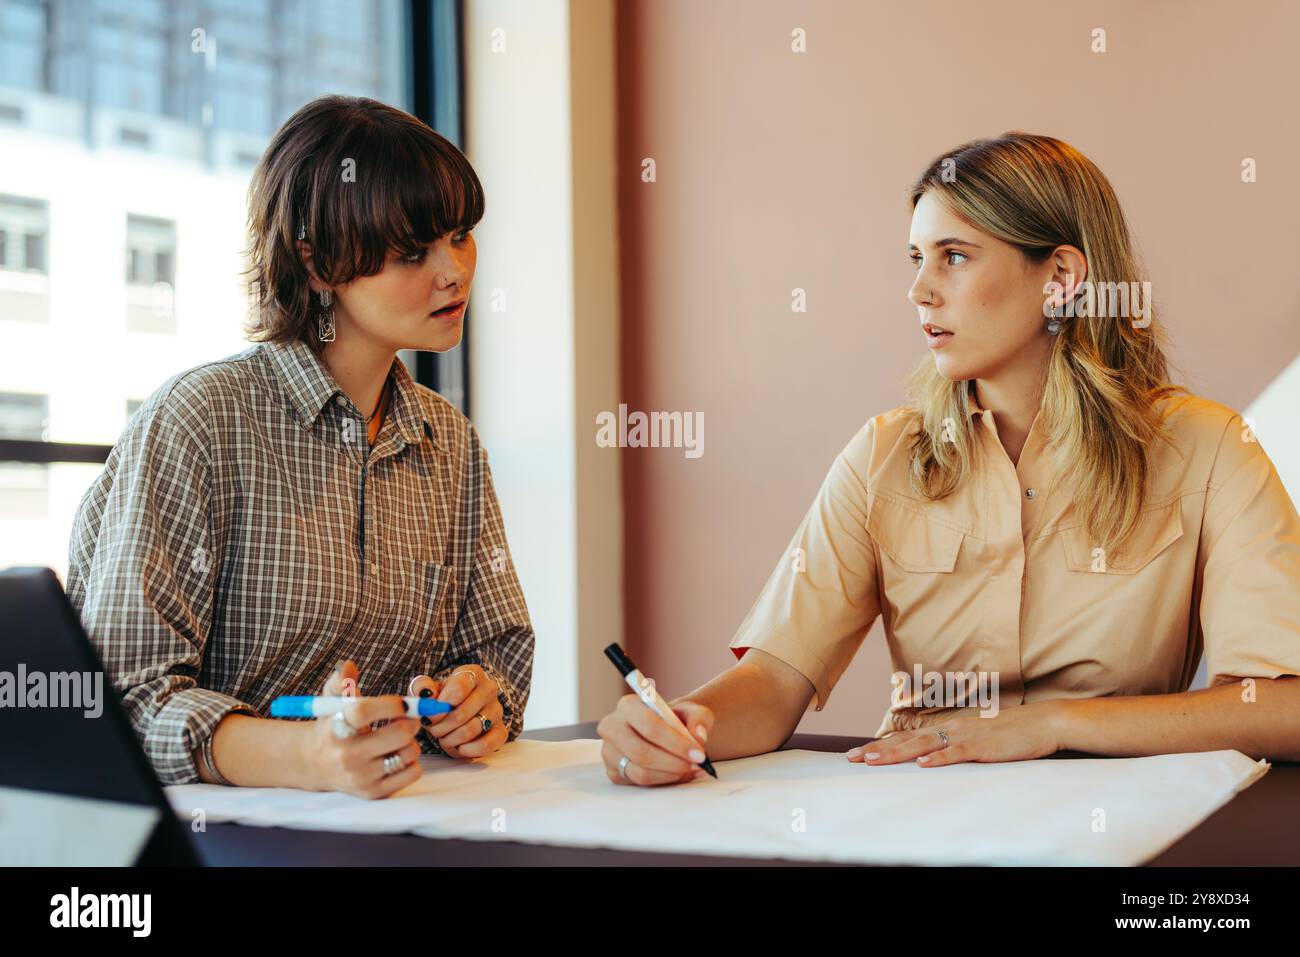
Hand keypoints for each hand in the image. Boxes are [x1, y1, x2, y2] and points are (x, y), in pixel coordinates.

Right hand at [298, 659, 422, 797]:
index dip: (391, 703)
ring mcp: (361, 777)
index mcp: (336, 728)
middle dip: (410, 721)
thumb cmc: (331, 726)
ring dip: (412, 742)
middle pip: (399, 733)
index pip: (365, 711)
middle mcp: (347, 755)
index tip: (402, 703)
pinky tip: (398, 755)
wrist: (314, 764)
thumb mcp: (330, 702)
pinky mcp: (374, 792)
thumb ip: (341, 682)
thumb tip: (349, 665)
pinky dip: (413, 762)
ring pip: (409, 752)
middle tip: (407, 718)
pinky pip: (412, 773)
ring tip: (399, 738)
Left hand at [412, 665, 507, 758]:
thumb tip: (426, 694)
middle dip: (441, 727)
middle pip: (461, 713)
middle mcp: (489, 689)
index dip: (441, 705)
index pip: (459, 687)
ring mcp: (497, 710)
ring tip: (445, 737)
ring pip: (471, 730)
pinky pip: (487, 744)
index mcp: (472, 674)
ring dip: (451, 739)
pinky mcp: (501, 731)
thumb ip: (423, 687)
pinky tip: (460, 747)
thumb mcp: (429, 689)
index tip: (431, 715)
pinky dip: (469, 750)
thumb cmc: (443, 698)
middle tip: (434, 729)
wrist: (459, 710)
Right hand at [596, 694, 713, 786]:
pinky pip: (639, 783)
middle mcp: (612, 727)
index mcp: (628, 706)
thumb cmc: (676, 720)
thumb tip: (698, 736)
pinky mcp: (613, 772)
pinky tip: (679, 774)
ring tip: (692, 769)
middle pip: (641, 752)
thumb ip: (699, 718)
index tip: (699, 753)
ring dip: (671, 774)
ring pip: (640, 772)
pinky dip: (664, 781)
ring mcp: (609, 752)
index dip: (675, 742)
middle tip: (697, 765)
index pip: (648, 725)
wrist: (666, 732)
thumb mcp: (692, 711)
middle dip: (673, 762)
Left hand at [846, 700, 1069, 766]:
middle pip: (907, 741)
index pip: (906, 738)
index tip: (856, 754)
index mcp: (947, 728)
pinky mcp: (984, 746)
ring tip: (874, 760)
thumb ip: (952, 746)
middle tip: (851, 758)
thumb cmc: (1009, 733)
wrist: (1042, 723)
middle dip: (878, 750)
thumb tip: (930, 759)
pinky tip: (923, 764)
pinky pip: (958, 753)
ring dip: (897, 753)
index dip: (880, 745)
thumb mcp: (974, 739)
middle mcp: (950, 728)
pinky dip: (940, 758)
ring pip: (925, 745)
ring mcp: (966, 736)